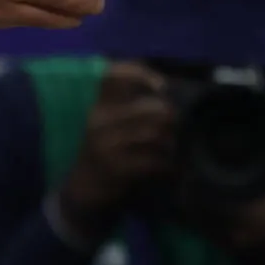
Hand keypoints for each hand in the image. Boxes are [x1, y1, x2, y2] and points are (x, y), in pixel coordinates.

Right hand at [57, 58, 178, 231]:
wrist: (84, 190)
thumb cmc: (103, 152)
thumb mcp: (107, 124)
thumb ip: (130, 107)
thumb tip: (169, 91)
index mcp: (100, 106)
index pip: (115, 75)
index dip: (142, 74)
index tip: (162, 86)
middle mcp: (101, 121)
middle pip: (150, 107)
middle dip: (172, 118)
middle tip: (180, 128)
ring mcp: (108, 145)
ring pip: (155, 134)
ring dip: (173, 142)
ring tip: (176, 149)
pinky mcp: (118, 168)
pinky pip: (154, 161)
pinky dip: (168, 165)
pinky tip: (171, 169)